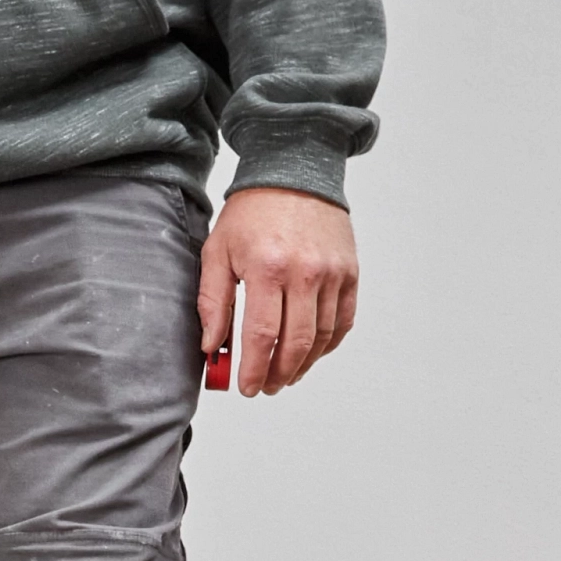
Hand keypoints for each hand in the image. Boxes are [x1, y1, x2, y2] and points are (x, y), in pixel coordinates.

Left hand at [199, 185, 356, 395]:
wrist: (294, 173)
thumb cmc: (252, 213)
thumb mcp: (218, 251)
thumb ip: (213, 301)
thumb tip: (211, 346)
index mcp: (267, 268)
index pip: (262, 335)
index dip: (254, 369)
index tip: (246, 387)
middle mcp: (305, 273)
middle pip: (295, 343)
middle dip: (278, 374)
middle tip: (266, 387)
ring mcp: (332, 274)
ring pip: (321, 338)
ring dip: (302, 365)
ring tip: (285, 375)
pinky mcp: (349, 273)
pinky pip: (342, 322)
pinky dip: (326, 345)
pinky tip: (309, 354)